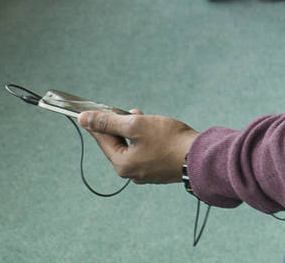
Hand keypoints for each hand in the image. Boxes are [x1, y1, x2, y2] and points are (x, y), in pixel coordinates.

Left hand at [80, 110, 197, 184]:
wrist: (201, 158)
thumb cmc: (169, 140)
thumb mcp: (136, 125)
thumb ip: (109, 122)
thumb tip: (83, 119)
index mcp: (122, 164)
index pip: (103, 140)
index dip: (99, 123)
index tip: (93, 111)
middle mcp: (131, 173)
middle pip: (119, 145)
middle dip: (123, 126)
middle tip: (131, 112)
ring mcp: (147, 174)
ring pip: (134, 148)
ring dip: (137, 132)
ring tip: (149, 120)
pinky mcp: (160, 171)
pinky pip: (147, 153)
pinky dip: (148, 141)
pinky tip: (160, 133)